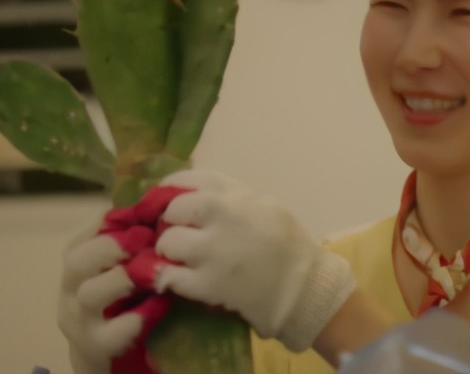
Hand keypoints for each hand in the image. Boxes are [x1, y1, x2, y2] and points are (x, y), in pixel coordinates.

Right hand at [57, 204, 174, 373]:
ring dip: (125, 280)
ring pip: (91, 294)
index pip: (86, 231)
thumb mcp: (121, 261)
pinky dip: (137, 318)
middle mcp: (71, 286)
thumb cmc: (122, 293)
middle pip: (77, 259)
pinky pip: (112, 332)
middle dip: (113, 247)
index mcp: (78, 257)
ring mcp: (80, 318)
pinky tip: (159, 306)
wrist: (106, 347)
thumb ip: (133, 235)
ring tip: (155, 274)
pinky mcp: (96, 346)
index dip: (117, 220)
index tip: (148, 215)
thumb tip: (161, 199)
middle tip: (148, 241)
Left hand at [152, 170, 356, 351]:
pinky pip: (168, 275)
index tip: (164, 202)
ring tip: (179, 260)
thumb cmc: (288, 247)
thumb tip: (188, 197)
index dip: (169, 190)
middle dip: (169, 222)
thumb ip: (231, 198)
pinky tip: (175, 279)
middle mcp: (225, 215)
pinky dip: (165, 277)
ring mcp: (214, 250)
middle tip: (176, 235)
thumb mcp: (265, 206)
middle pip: (172, 208)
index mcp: (239, 194)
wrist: (305, 289)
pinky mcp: (207, 284)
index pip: (189, 180)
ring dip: (167, 252)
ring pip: (166, 242)